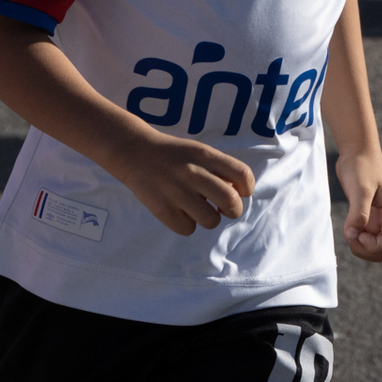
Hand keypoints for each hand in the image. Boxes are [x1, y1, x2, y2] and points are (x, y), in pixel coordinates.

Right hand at [106, 131, 256, 235]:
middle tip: (224, 209)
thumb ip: (219, 170)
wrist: (135, 152)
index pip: (243, 175)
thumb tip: (236, 196)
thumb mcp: (199, 152)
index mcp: (205, 156)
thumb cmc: (174, 156)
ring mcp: (177, 192)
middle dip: (234, 210)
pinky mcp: (162, 209)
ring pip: (211, 220)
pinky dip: (187, 224)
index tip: (238, 191)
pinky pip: (188, 229)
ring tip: (197, 208)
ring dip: (209, 218)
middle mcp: (193, 173)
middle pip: (231, 202)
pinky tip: (179, 212)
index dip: (246, 189)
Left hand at [336, 150, 381, 261]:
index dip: (374, 246)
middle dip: (367, 250)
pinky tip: (349, 228)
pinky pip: (367, 238)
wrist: (357, 151)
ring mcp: (381, 219)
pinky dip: (358, 239)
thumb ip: (358, 213)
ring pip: (376, 246)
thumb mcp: (361, 189)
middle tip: (351, 236)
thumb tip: (352, 235)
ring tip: (350, 232)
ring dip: (362, 247)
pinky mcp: (370, 217)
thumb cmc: (361, 166)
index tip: (358, 235)